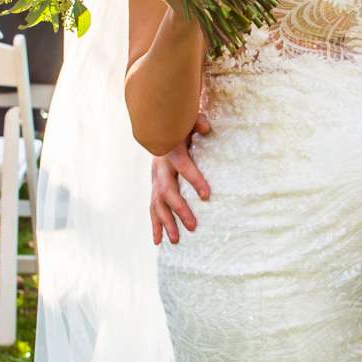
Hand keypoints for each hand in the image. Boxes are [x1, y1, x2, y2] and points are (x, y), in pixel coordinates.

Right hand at [150, 114, 212, 244]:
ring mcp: (155, 180)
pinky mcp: (154, 188)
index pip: (184, 168)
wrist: (159, 129)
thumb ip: (197, 123)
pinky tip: (158, 241)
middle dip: (180, 210)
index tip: (207, 196)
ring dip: (166, 224)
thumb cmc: (179, 127)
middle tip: (193, 226)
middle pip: (168, 192)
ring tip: (175, 241)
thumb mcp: (188, 120)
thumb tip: (207, 128)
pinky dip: (156, 225)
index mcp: (171, 152)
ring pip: (157, 205)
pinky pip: (153, 209)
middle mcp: (160, 169)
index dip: (195, 180)